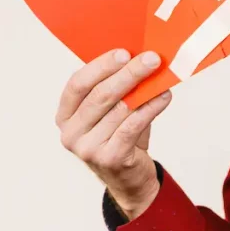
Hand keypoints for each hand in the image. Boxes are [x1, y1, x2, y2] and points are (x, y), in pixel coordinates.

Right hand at [56, 49, 172, 220]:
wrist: (129, 177)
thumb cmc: (120, 135)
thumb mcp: (112, 111)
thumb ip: (118, 88)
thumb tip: (141, 57)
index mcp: (65, 115)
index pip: (77, 84)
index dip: (100, 66)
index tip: (124, 52)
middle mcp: (71, 133)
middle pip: (100, 95)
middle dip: (129, 73)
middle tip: (151, 59)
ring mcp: (88, 148)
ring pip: (120, 109)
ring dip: (145, 89)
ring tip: (162, 75)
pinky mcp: (109, 159)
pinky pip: (133, 126)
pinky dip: (151, 108)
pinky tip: (164, 96)